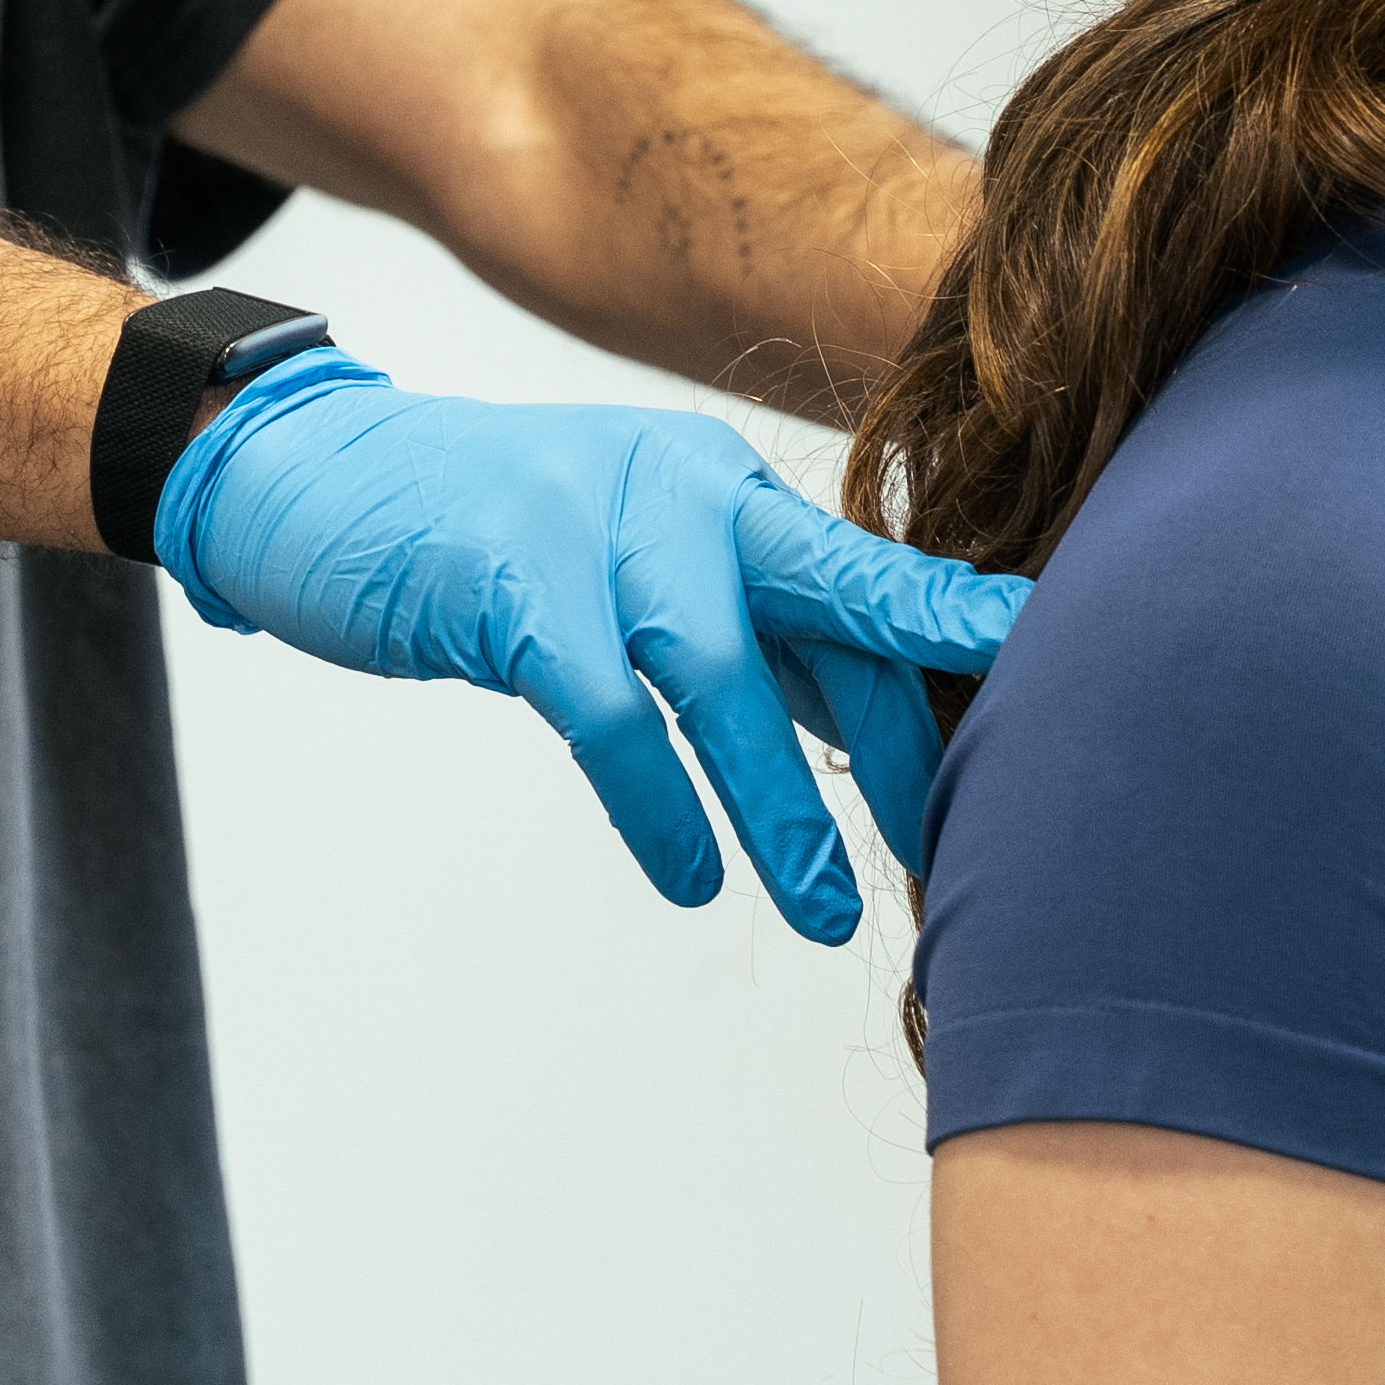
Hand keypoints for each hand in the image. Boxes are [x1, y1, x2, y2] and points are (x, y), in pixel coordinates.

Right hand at [153, 352, 1027, 937]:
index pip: (867, 569)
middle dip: (907, 735)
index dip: (965, 639)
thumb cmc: (485, 536)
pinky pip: (605, 711)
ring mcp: (589, 523)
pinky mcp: (505, 581)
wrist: (310, 471)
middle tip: (964, 851)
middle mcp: (679, 485)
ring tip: (830, 912)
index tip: (1074, 696)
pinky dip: (655, 803)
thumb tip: (877, 723)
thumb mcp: (634, 557)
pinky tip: (687, 875)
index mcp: (723, 482)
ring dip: (783, 805)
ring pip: (723, 675)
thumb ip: (746, 625)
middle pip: (834, 607)